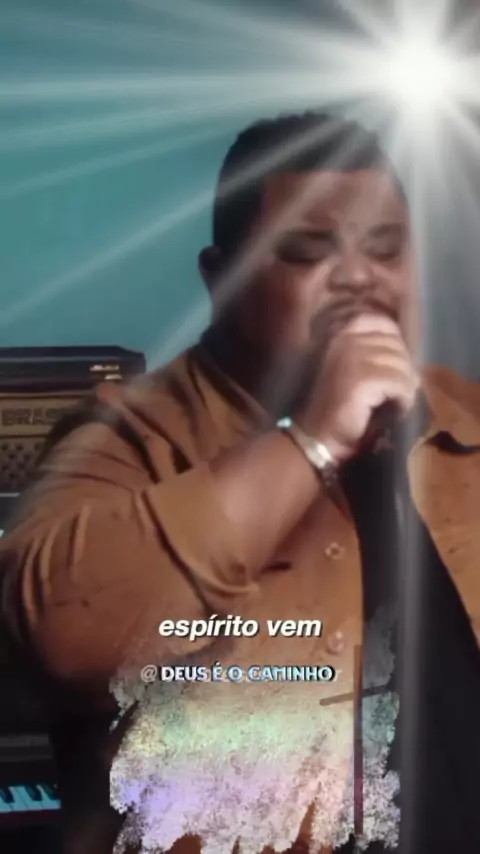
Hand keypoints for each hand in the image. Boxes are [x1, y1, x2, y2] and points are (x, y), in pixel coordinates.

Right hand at [296, 312, 419, 464]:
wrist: (319, 436)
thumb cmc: (338, 405)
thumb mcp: (354, 368)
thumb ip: (374, 352)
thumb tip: (408, 354)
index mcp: (341, 332)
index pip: (385, 325)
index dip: (398, 346)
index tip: (395, 369)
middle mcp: (344, 338)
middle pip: (396, 346)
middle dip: (404, 370)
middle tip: (399, 391)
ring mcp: (351, 357)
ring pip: (401, 364)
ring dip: (406, 386)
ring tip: (397, 401)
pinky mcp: (361, 379)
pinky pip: (399, 382)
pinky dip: (404, 398)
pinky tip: (397, 409)